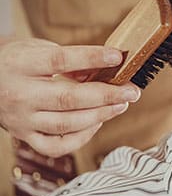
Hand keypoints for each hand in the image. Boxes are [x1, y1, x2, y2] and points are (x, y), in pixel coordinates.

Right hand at [0, 38, 140, 156]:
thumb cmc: (16, 62)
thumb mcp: (37, 49)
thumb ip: (69, 59)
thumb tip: (106, 67)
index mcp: (21, 65)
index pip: (60, 60)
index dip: (92, 58)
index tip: (117, 56)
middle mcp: (19, 94)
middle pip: (68, 98)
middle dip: (107, 95)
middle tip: (131, 91)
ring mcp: (21, 119)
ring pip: (66, 124)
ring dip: (100, 115)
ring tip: (121, 105)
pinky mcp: (23, 136)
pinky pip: (56, 146)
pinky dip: (81, 137)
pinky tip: (96, 123)